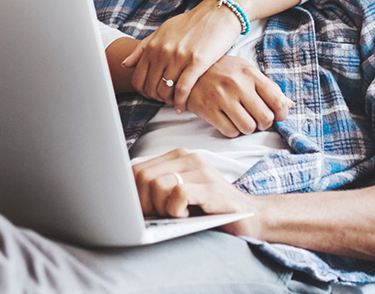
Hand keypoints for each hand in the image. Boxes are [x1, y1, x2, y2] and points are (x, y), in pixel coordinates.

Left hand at [121, 0, 242, 109]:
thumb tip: (125, 65)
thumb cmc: (190, 23)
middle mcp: (163, 52)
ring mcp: (179, 57)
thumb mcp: (162, 31)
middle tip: (164, 101)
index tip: (151, 95)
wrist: (217, 13)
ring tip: (173, 103)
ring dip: (168, 102)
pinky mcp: (197, 62)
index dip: (143, 91)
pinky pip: (183, 89)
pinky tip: (182, 107)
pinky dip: (181, 102)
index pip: (138, 78)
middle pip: (150, 87)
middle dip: (155, 98)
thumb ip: (143, 48)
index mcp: (153, 45)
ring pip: (165, 90)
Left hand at [131, 149, 260, 237]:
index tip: (137, 212)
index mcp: (176, 157)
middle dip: (142, 203)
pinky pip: (178, 194)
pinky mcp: (210, 187)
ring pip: (156, 184)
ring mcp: (200, 170)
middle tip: (157, 217)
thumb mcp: (178, 195)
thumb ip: (156, 189)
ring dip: (159, 208)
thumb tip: (124, 200)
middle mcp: (188, 157)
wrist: (250, 217)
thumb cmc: (210, 210)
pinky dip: (175, 210)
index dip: (131, 193)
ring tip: (174, 216)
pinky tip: (185, 216)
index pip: (136, 169)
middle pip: (142, 176)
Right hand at [185, 55, 290, 136]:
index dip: (281, 114)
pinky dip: (233, 131)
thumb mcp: (246, 70)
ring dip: (248, 128)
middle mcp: (237, 85)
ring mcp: (222, 98)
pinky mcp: (208, 110)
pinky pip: (230, 131)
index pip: (277, 100)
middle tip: (257, 119)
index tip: (277, 115)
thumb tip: (290, 105)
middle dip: (264, 123)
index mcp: (250, 74)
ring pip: (248, 127)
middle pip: (265, 118)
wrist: (189, 69)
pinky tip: (229, 121)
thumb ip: (268, 86)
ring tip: (242, 120)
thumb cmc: (222, 70)